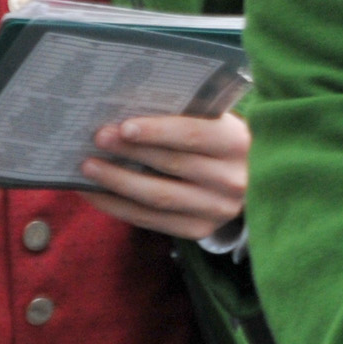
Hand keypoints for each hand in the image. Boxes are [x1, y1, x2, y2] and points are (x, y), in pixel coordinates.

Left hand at [80, 110, 248, 239]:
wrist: (254, 180)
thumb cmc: (221, 143)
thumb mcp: (218, 124)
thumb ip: (187, 117)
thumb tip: (128, 113)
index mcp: (237, 143)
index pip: (193, 136)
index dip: (157, 131)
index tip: (123, 126)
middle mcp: (231, 180)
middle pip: (171, 165)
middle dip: (129, 151)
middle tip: (98, 138)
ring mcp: (215, 209)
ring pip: (157, 196)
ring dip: (117, 181)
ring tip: (88, 167)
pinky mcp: (199, 230)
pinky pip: (151, 220)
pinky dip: (118, 205)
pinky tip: (96, 192)